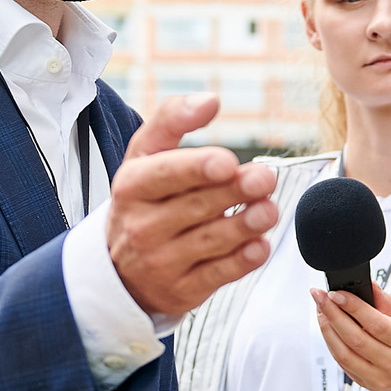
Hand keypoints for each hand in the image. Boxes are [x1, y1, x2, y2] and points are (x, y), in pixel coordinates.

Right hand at [106, 95, 276, 316]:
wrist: (121, 269)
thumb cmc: (144, 200)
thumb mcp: (145, 156)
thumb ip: (172, 119)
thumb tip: (210, 100)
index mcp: (132, 186)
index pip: (163, 175)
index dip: (196, 168)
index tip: (227, 161)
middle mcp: (142, 226)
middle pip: (194, 206)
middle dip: (233, 192)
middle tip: (264, 178)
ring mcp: (161, 261)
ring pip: (209, 241)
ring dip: (244, 225)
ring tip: (269, 209)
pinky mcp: (183, 289)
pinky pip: (218, 275)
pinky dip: (242, 260)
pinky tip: (261, 244)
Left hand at [311, 285, 390, 390]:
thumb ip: (390, 304)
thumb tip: (369, 287)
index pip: (376, 324)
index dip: (353, 307)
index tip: (336, 293)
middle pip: (355, 338)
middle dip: (333, 314)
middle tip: (320, 296)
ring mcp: (378, 377)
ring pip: (343, 354)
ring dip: (327, 329)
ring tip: (321, 310)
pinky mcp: (366, 384)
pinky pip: (342, 363)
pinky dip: (332, 344)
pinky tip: (329, 328)